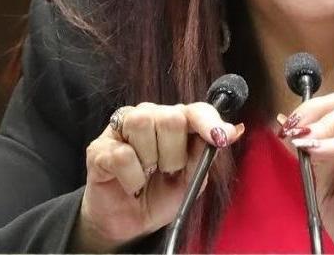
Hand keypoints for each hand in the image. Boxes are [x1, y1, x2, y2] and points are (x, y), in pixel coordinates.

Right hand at [74, 102, 243, 252]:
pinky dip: (132, 178)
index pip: (195, 109)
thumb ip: (207, 153)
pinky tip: (131, 184)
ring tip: (147, 175)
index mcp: (175, 120)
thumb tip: (235, 130)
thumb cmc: (161, 195)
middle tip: (166, 171)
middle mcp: (149, 116)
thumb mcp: (192, 179)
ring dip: (151, 162)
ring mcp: (121, 128)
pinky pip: (123, 155)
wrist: (130, 223)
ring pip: (143, 126)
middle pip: (170, 118)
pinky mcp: (99, 148)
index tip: (222, 137)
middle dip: (174, 154)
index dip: (210, 122)